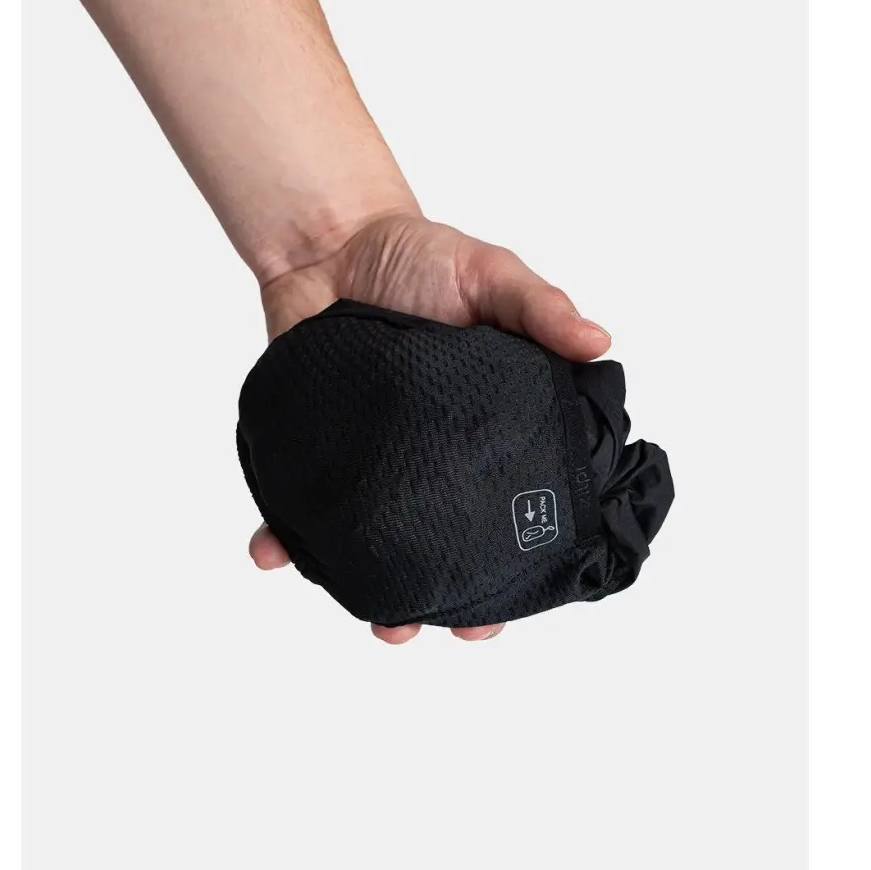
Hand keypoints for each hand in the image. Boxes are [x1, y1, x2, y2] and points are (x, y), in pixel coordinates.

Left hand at [249, 210, 611, 643]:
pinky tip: (270, 553)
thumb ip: (538, 308)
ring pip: (372, 546)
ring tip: (377, 622)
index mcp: (488, 432)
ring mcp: (372, 465)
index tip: (508, 608)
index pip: (511, 509)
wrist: (333, 242)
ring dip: (367, 592)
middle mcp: (431, 462)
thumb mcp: (490, 275)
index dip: (517, 562)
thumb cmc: (423, 258)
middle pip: (440, 546)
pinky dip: (282, 538)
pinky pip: (297, 506)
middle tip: (434, 627)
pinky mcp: (315, 454)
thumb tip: (600, 341)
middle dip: (441, 599)